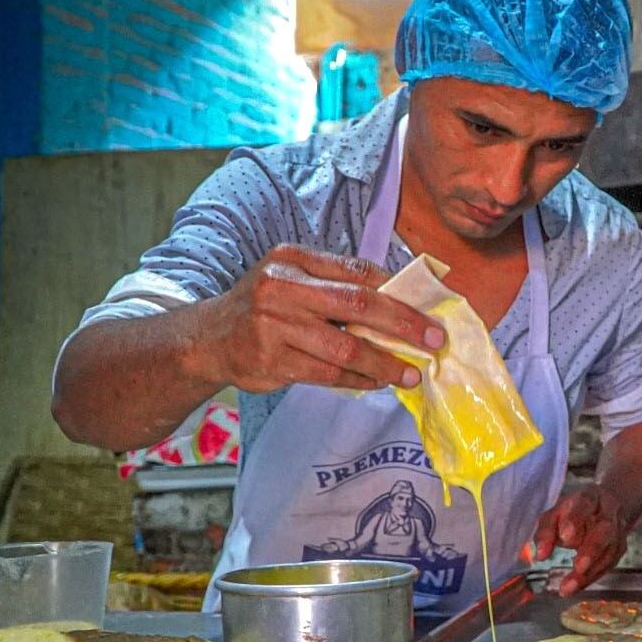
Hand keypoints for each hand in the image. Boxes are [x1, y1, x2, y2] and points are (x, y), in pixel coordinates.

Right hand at [191, 245, 443, 392]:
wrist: (208, 339)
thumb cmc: (263, 307)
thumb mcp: (292, 279)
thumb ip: (336, 284)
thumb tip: (400, 300)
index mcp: (293, 259)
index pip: (357, 271)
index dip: (398, 291)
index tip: (429, 309)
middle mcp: (282, 287)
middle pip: (357, 304)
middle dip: (403, 324)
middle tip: (434, 340)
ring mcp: (275, 325)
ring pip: (346, 347)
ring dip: (385, 362)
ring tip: (411, 373)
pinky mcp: (272, 361)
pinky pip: (328, 373)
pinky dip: (359, 379)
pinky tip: (378, 382)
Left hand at [530, 483, 628, 595]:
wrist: (608, 505)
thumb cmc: (575, 510)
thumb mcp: (556, 513)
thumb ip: (546, 531)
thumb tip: (541, 555)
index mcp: (591, 497)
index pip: (585, 504)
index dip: (576, 519)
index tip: (565, 536)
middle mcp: (609, 513)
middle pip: (604, 530)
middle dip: (592, 549)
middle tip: (578, 567)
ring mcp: (618, 531)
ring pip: (609, 552)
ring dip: (590, 572)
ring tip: (568, 587)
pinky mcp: (621, 548)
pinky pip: (608, 565)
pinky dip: (592, 577)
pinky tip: (576, 586)